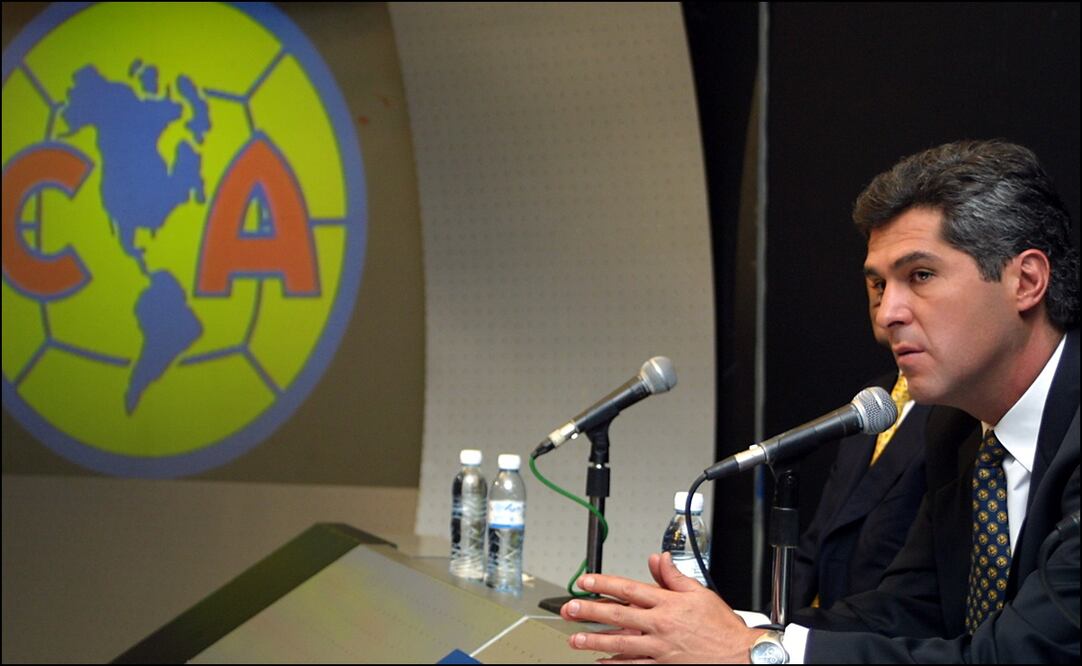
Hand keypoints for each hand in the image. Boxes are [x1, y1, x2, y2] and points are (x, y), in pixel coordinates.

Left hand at [560, 552, 763, 662]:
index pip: (629, 589)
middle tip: (570, 609)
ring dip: (596, 640)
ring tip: (576, 638)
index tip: (585, 581)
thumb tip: (658, 559)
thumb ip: (674, 576)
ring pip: (621, 643)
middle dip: (590, 611)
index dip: (604, 584)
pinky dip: (616, 665)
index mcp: (668, 603)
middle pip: (618, 615)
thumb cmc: (721, 626)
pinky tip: (602, 662)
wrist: (739, 655)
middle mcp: (661, 625)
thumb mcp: (700, 593)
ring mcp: (660, 648)